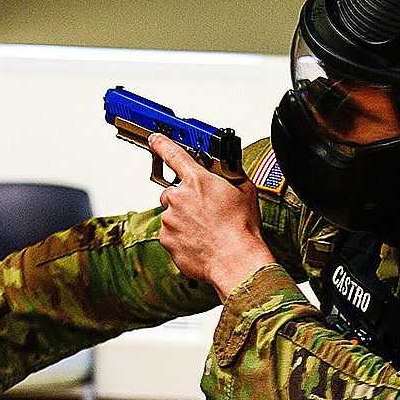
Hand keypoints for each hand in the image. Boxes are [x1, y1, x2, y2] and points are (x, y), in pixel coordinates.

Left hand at [150, 134, 272, 296]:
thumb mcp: (245, 191)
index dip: (162, 144)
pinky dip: (181, 238)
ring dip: (184, 221)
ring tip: (205, 230)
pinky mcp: (167, 239)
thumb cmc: (242, 229)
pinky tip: (199, 242)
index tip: (154, 139)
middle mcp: (179, 197)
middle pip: (172, 193)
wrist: (236, 260)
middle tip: (204, 212)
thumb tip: (226, 170)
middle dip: (184, 200)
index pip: (174, 154)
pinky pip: (170, 235)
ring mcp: (170, 219)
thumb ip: (229, 175)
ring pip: (171, 216)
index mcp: (197, 180)